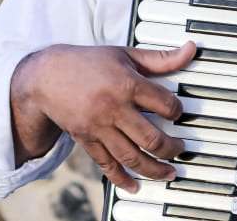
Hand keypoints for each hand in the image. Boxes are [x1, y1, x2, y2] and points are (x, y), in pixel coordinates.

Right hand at [12, 41, 196, 191]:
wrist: (46, 76)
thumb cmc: (89, 62)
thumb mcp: (125, 54)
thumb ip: (160, 58)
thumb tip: (190, 50)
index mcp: (127, 84)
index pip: (164, 104)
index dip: (178, 110)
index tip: (179, 113)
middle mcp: (114, 108)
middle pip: (151, 137)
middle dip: (172, 148)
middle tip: (181, 149)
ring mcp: (99, 127)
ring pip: (131, 156)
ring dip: (154, 169)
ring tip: (169, 173)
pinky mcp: (86, 140)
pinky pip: (106, 164)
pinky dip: (121, 178)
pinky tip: (135, 186)